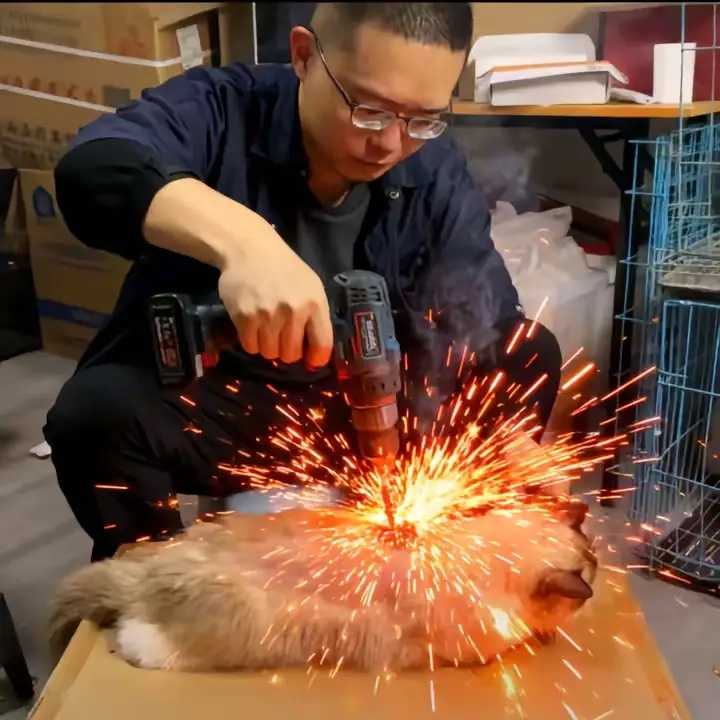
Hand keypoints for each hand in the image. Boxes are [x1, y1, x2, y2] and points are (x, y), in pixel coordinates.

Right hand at [218, 225, 333, 367]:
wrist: (249, 248)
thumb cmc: (285, 269)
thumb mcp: (311, 286)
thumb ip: (316, 316)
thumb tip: (316, 352)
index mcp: (314, 303)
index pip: (322, 345)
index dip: (317, 358)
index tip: (311, 360)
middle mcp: (293, 311)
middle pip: (291, 355)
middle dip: (287, 350)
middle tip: (281, 336)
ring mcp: (267, 315)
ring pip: (270, 354)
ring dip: (268, 346)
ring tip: (266, 328)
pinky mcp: (244, 317)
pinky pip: (250, 347)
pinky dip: (251, 342)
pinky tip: (252, 325)